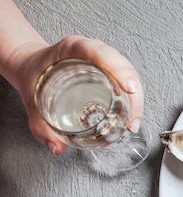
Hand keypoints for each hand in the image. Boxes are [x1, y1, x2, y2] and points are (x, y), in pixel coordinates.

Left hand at [8, 35, 143, 155]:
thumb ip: (40, 125)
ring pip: (128, 73)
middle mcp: (91, 51)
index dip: (115, 67)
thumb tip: (57, 148)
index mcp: (72, 48)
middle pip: (121, 64)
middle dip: (132, 90)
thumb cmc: (33, 77)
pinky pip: (126, 80)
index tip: (127, 88)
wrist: (31, 67)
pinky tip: (131, 116)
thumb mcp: (31, 101)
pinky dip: (133, 98)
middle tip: (131, 118)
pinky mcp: (108, 70)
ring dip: (136, 97)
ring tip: (132, 121)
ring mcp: (103, 60)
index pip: (97, 51)